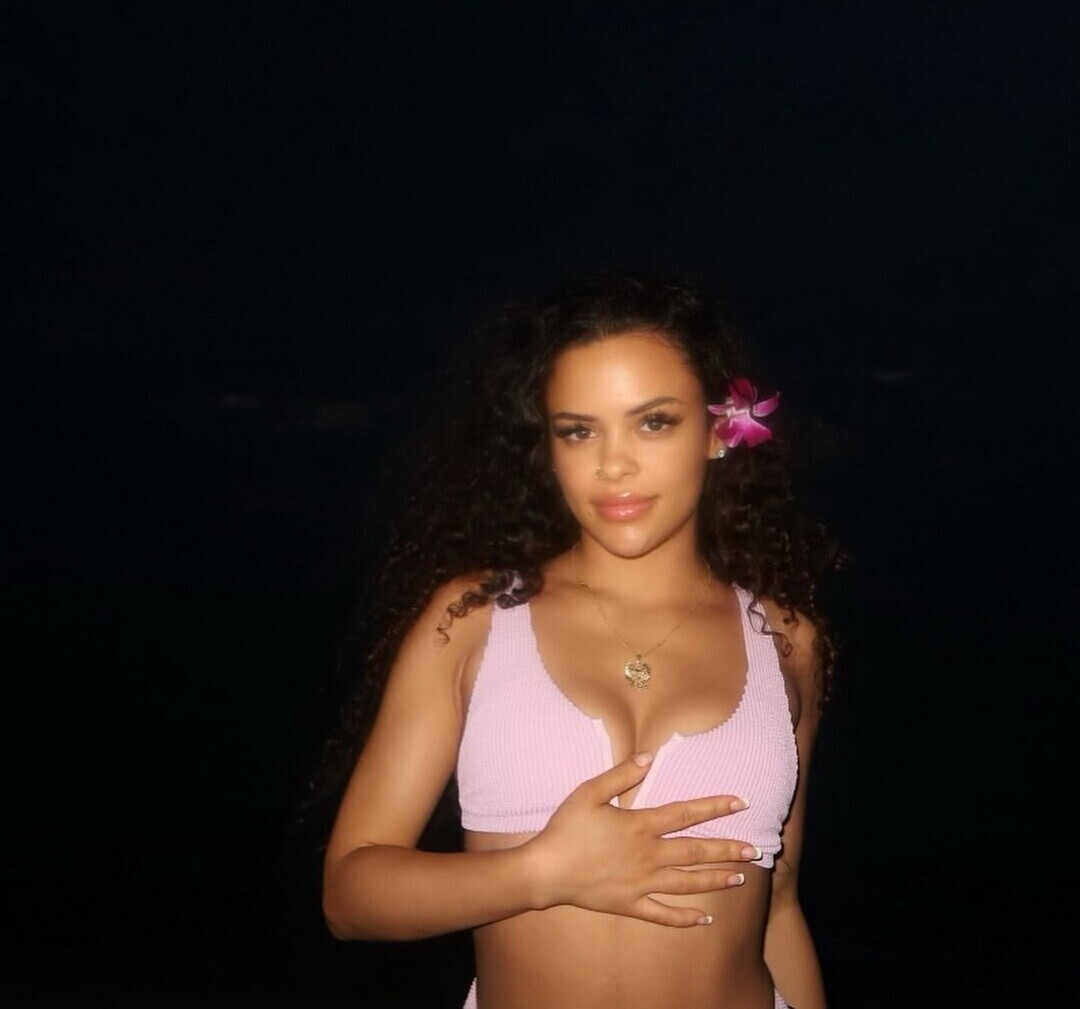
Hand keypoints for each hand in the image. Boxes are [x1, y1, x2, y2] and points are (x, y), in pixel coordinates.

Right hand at [525, 752, 757, 926]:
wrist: (545, 871)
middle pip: (696, 852)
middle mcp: (647, 856)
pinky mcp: (630, 905)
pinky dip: (685, 918)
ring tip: (740, 879)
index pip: (686, 814)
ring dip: (716, 880)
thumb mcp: (588, 792)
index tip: (741, 802)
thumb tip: (648, 757)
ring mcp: (641, 884)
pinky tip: (705, 920)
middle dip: (728, 849)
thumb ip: (620, 775)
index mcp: (640, 826)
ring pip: (687, 883)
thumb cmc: (565, 829)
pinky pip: (663, 914)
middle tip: (755, 850)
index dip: (715, 807)